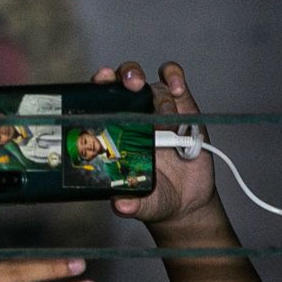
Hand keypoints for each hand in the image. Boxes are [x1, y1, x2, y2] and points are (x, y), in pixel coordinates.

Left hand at [92, 60, 218, 229]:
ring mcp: (157, 108)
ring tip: (167, 122)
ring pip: (151, 83)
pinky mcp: (182, 106)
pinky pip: (175, 82)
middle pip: (123, 80)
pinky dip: (175, 78)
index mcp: (113, 130)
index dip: (96, 86)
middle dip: (126, 75)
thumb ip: (131, 203)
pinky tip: (178, 90)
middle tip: (133, 86)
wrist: (185, 200)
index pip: (98, 99)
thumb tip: (121, 205)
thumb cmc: (154, 194)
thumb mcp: (140, 202)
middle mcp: (133, 114)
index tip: (98, 83)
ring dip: (159, 98)